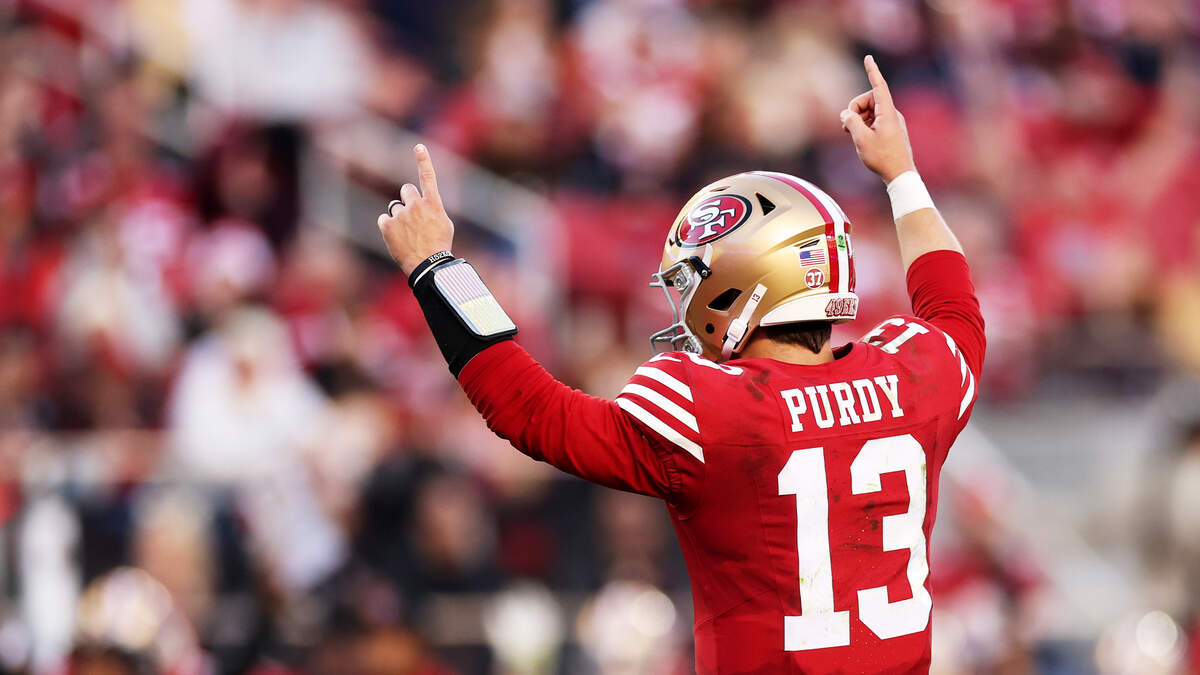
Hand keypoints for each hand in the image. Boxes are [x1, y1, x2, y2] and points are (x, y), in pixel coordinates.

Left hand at [376, 144, 454, 273]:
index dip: (423, 160)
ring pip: (395, 207)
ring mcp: (401, 214)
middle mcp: (416, 205)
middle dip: (408, 200)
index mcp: (433, 204)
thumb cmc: (439, 246)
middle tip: (412, 217)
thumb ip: (433, 209)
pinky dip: (388, 227)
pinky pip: (384, 218)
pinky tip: (397, 238)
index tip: (418, 146)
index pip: (427, 177)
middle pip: (406, 190)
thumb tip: (424, 204)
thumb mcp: (445, 224)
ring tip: (407, 234)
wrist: (427, 265)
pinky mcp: (387, 225)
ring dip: (400, 217)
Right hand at [840, 55, 915, 183]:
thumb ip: (851, 122)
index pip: (878, 86)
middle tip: (846, 126)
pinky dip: (863, 125)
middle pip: (867, 100)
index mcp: (887, 112)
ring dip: (857, 119)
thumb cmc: (882, 157)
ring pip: (868, 111)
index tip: (868, 58)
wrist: (900, 174)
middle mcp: (891, 113)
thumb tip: (846, 113)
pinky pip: (873, 120)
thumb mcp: (861, 139)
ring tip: (852, 135)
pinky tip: (860, 139)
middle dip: (854, 109)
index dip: (872, 71)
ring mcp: (891, 121)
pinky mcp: (889, 130)